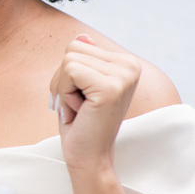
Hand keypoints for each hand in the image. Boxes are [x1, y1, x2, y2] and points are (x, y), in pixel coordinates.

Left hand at [49, 34, 141, 174]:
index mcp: (126, 63)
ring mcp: (123, 76)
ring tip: (80, 108)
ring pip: (68, 60)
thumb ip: (85, 60)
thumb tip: (83, 37)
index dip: (68, 72)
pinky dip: (65, 94)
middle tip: (78, 104)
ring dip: (64, 88)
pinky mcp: (111, 88)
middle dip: (63, 79)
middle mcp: (130, 65)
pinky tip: (80, 111)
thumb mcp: (79, 85)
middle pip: (72, 48)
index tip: (80, 96)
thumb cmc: (81, 122)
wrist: (89, 157)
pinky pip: (69, 71)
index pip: (78, 45)